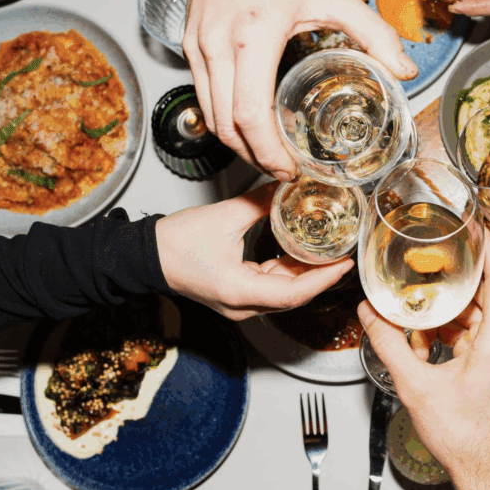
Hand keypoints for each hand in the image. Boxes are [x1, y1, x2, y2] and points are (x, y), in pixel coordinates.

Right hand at [156, 181, 354, 320]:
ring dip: (304, 273)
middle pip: (293, 295)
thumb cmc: (174, 244)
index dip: (324, 279)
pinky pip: (269, 287)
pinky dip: (286, 271)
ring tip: (328, 252)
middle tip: (342, 253)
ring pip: (282, 292)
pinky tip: (299, 253)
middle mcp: (242, 305)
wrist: (145, 255)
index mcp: (240, 292)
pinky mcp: (235, 295)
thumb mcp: (225, 215)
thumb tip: (287, 184)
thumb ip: (261, 201)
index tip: (344, 264)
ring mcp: (238, 304)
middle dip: (320, 275)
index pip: (294, 293)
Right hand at [182, 0, 416, 179]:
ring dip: (236, 142)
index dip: (267, 151)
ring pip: (209, 115)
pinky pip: (202, 95)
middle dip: (253, 156)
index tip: (288, 168)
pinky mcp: (190, 44)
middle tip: (282, 169)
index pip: (250, 112)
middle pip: (225, 125)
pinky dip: (223, 118)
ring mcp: (198, 45)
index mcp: (253, 34)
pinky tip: (249, 122)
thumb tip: (404, 69)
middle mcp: (217, 44)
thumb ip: (373, 34)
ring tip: (267, 153)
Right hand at [358, 231, 489, 489]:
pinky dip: (454, 325)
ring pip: (480, 309)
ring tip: (421, 300)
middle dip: (458, 274)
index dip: (489, 245)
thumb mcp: (416, 385)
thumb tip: (370, 314)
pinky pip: (478, 328)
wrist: (482, 468)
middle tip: (431, 255)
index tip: (473, 224)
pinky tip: (428, 335)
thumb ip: (389, 344)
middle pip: (488, 289)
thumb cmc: (464, 436)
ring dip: (451, 305)